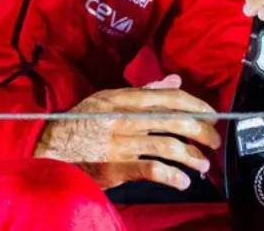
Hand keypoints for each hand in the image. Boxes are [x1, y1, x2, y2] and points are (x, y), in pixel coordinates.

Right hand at [32, 74, 220, 190]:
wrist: (50, 149)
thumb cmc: (80, 123)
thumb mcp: (107, 99)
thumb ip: (143, 91)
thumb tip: (174, 81)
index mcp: (123, 99)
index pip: (169, 98)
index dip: (196, 105)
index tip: (212, 115)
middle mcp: (124, 118)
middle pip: (174, 121)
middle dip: (201, 132)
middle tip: (213, 142)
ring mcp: (120, 143)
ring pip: (167, 146)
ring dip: (191, 156)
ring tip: (202, 164)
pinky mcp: (115, 168)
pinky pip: (151, 170)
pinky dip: (172, 176)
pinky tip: (182, 182)